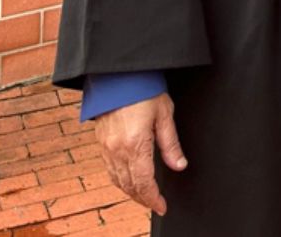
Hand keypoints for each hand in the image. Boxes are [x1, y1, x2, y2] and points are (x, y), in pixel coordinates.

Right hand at [93, 91, 186, 214]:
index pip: (144, 183)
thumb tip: (179, 165)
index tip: (162, 206)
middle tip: (155, 203)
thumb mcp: (164, 113)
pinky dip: (119, 179)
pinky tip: (127, 179)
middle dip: (143, 198)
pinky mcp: (101, 140)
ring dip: (130, 191)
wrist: (118, 73)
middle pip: (129, 185)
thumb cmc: (143, 87)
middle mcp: (118, 149)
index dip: (153, 198)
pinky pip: (109, 169)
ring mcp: (107, 146)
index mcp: (136, 144)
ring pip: (117, 180)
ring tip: (143, 195)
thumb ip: (170, 143)